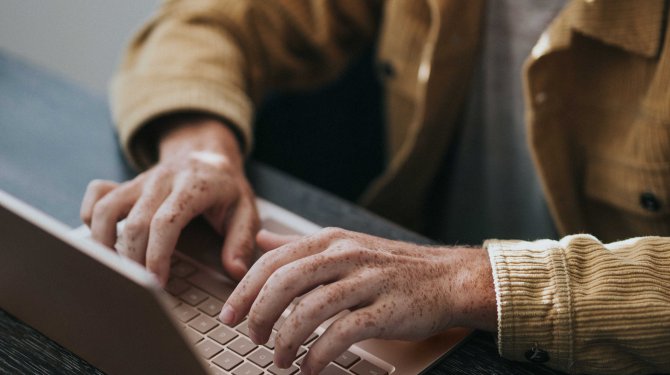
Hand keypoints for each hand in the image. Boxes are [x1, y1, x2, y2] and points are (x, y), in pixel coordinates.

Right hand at [80, 115, 258, 283]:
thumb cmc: (225, 187)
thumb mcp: (245, 209)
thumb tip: (236, 271)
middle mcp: (162, 180)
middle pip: (135, 223)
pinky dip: (90, 218)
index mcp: (193, 186)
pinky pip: (96, 195)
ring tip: (117, 270)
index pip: (165, 222)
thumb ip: (242, 239)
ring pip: (106, 209)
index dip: (157, 255)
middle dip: (134, 260)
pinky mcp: (126, 184)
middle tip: (141, 287)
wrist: (206, 152)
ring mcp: (140, 181)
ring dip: (104, 243)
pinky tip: (101, 240)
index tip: (156, 283)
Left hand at [219, 228, 495, 373]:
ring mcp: (367, 281)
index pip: (274, 260)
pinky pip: (342, 333)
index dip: (245, 289)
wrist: (449, 277)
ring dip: (287, 339)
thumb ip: (301, 245)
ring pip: (310, 308)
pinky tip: (309, 366)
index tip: (230, 314)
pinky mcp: (385, 310)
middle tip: (252, 337)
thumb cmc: (393, 266)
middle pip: (285, 281)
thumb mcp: (345, 245)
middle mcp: (346, 256)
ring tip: (280, 359)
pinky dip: (318, 354)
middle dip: (259, 313)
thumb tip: (262, 239)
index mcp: (331, 241)